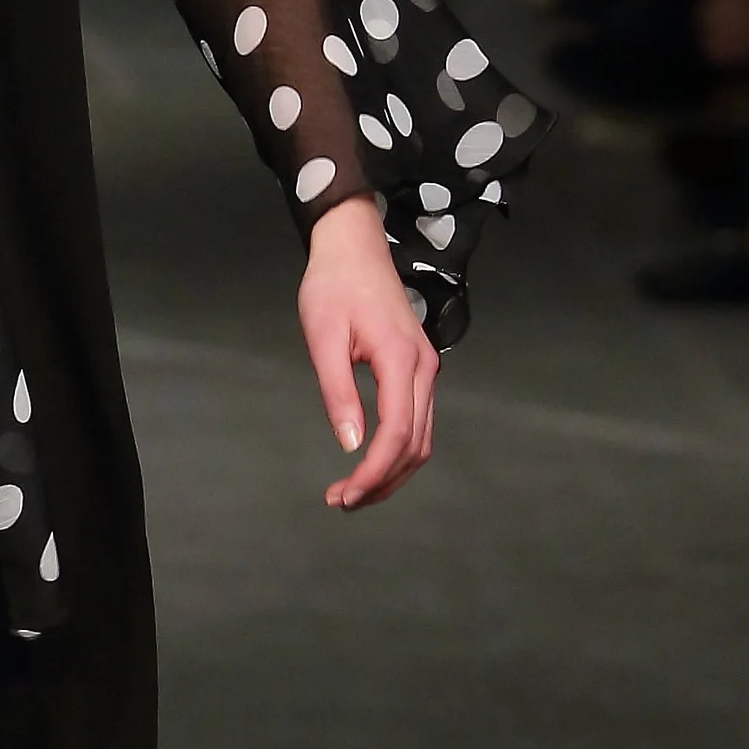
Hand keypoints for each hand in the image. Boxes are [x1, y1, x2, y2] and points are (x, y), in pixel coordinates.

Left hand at [297, 196, 437, 509]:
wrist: (353, 247)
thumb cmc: (333, 285)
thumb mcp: (323, 337)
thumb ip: (337, 392)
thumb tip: (350, 444)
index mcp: (399, 359)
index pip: (396, 433)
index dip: (373, 472)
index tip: (344, 495)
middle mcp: (423, 368)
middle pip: (416, 444)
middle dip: (382, 481)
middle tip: (341, 501)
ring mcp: (425, 368)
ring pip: (421, 438)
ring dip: (391, 471)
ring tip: (352, 491)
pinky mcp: (417, 368)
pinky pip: (417, 421)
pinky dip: (397, 450)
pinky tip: (369, 462)